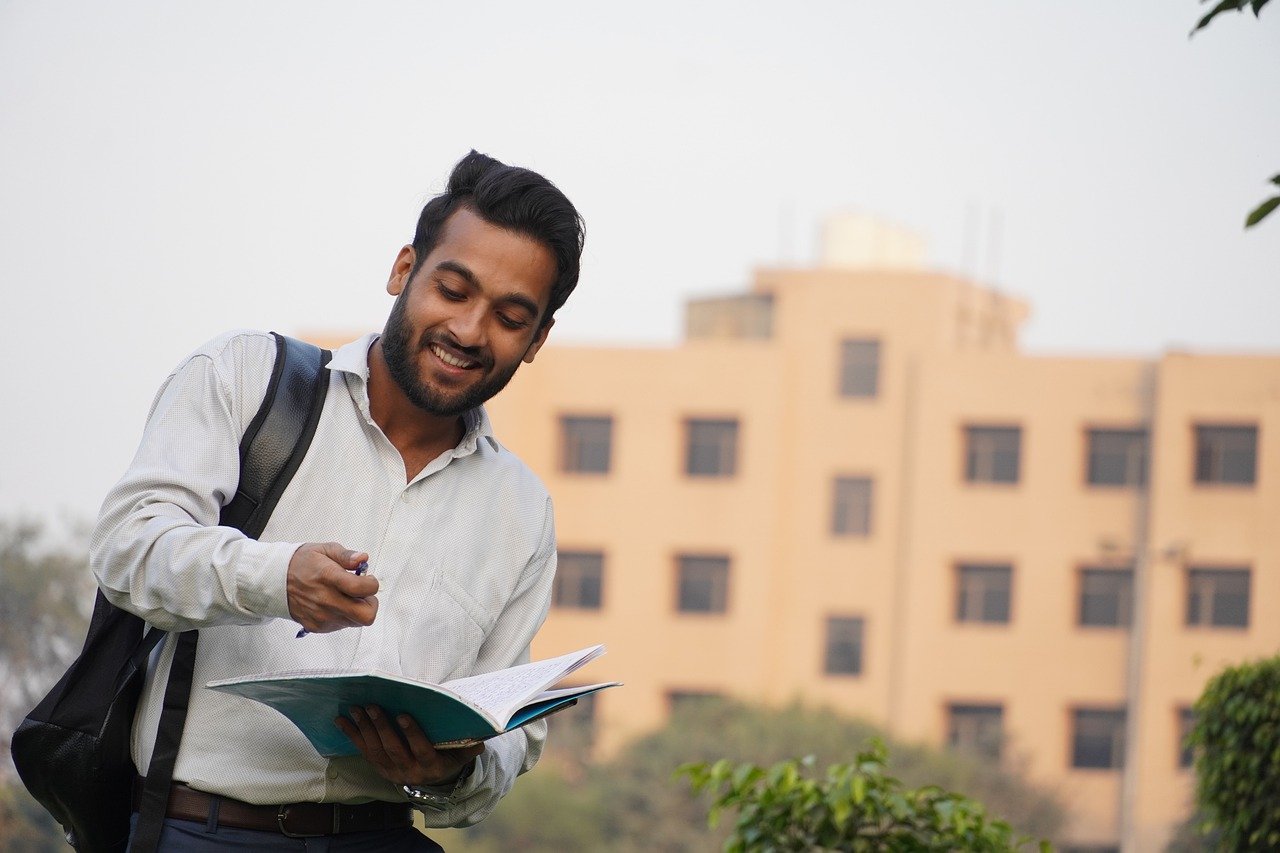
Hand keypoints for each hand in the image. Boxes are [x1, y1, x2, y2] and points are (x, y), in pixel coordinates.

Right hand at [286, 543, 377, 633]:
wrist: (275, 581)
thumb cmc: (302, 563)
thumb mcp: (324, 550)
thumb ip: (346, 555)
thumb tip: (363, 559)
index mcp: (329, 578)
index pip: (362, 589)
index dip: (372, 584)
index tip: (368, 579)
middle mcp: (326, 600)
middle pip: (365, 616)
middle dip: (370, 604)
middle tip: (363, 594)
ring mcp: (322, 616)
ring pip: (355, 622)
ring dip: (357, 610)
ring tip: (346, 596)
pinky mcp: (317, 626)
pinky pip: (341, 626)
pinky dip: (344, 616)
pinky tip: (334, 603)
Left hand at [336, 705, 484, 787]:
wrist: (432, 783)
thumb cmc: (448, 759)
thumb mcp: (460, 756)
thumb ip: (468, 748)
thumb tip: (481, 740)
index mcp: (430, 766)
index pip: (420, 750)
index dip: (411, 733)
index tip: (403, 715)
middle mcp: (408, 771)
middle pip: (393, 749)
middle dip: (381, 727)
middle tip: (372, 706)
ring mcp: (391, 771)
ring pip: (376, 750)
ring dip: (364, 729)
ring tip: (357, 709)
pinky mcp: (379, 768)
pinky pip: (364, 752)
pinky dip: (352, 736)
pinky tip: (342, 721)